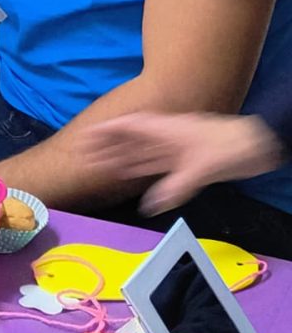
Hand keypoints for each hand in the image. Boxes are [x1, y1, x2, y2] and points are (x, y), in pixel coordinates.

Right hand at [79, 111, 284, 213]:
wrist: (250, 146)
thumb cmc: (226, 146)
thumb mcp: (201, 167)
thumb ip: (175, 186)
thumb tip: (151, 206)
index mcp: (162, 128)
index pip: (127, 126)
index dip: (105, 130)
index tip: (84, 135)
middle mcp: (162, 136)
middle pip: (128, 141)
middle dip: (106, 147)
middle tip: (81, 155)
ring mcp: (170, 148)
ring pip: (138, 154)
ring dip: (118, 159)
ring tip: (97, 166)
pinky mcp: (180, 161)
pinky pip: (152, 165)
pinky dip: (138, 170)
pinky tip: (127, 178)